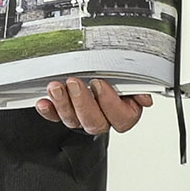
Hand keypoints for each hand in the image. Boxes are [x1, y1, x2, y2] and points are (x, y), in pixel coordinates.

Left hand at [35, 78, 153, 134]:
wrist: (95, 67)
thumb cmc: (115, 71)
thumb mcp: (130, 73)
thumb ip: (138, 84)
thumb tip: (144, 98)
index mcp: (123, 110)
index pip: (122, 118)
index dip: (110, 103)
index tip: (100, 84)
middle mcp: (103, 117)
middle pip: (95, 123)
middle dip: (83, 102)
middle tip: (75, 83)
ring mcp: (82, 117)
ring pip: (73, 121)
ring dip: (63, 103)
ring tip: (57, 87)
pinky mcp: (64, 113)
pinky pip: (55, 117)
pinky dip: (48, 110)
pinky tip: (44, 102)